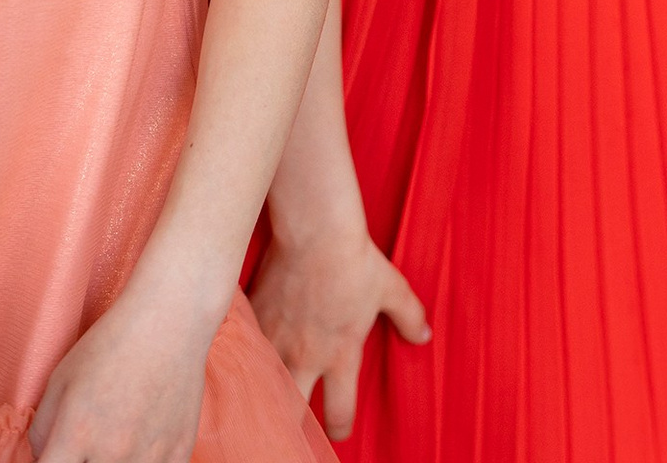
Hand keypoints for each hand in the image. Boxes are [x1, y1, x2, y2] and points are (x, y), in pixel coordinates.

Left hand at [30, 286, 212, 462]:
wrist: (171, 319)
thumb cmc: (111, 344)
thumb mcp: (59, 381)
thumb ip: (42, 430)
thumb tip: (45, 459)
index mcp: (76, 435)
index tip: (57, 457)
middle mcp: (112, 452)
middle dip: (80, 462)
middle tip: (85, 446)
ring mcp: (150, 454)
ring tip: (115, 442)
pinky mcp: (179, 450)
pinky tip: (142, 446)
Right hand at [250, 227, 430, 440]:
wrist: (315, 234)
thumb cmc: (356, 261)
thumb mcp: (391, 289)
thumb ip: (409, 316)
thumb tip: (424, 336)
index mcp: (341, 356)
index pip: (339, 412)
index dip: (341, 428)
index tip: (341, 431)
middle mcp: (305, 358)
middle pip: (294, 414)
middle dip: (295, 428)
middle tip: (297, 430)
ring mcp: (275, 343)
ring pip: (266, 390)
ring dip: (269, 400)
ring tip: (268, 406)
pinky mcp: (254, 325)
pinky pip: (244, 357)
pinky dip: (246, 366)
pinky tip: (242, 370)